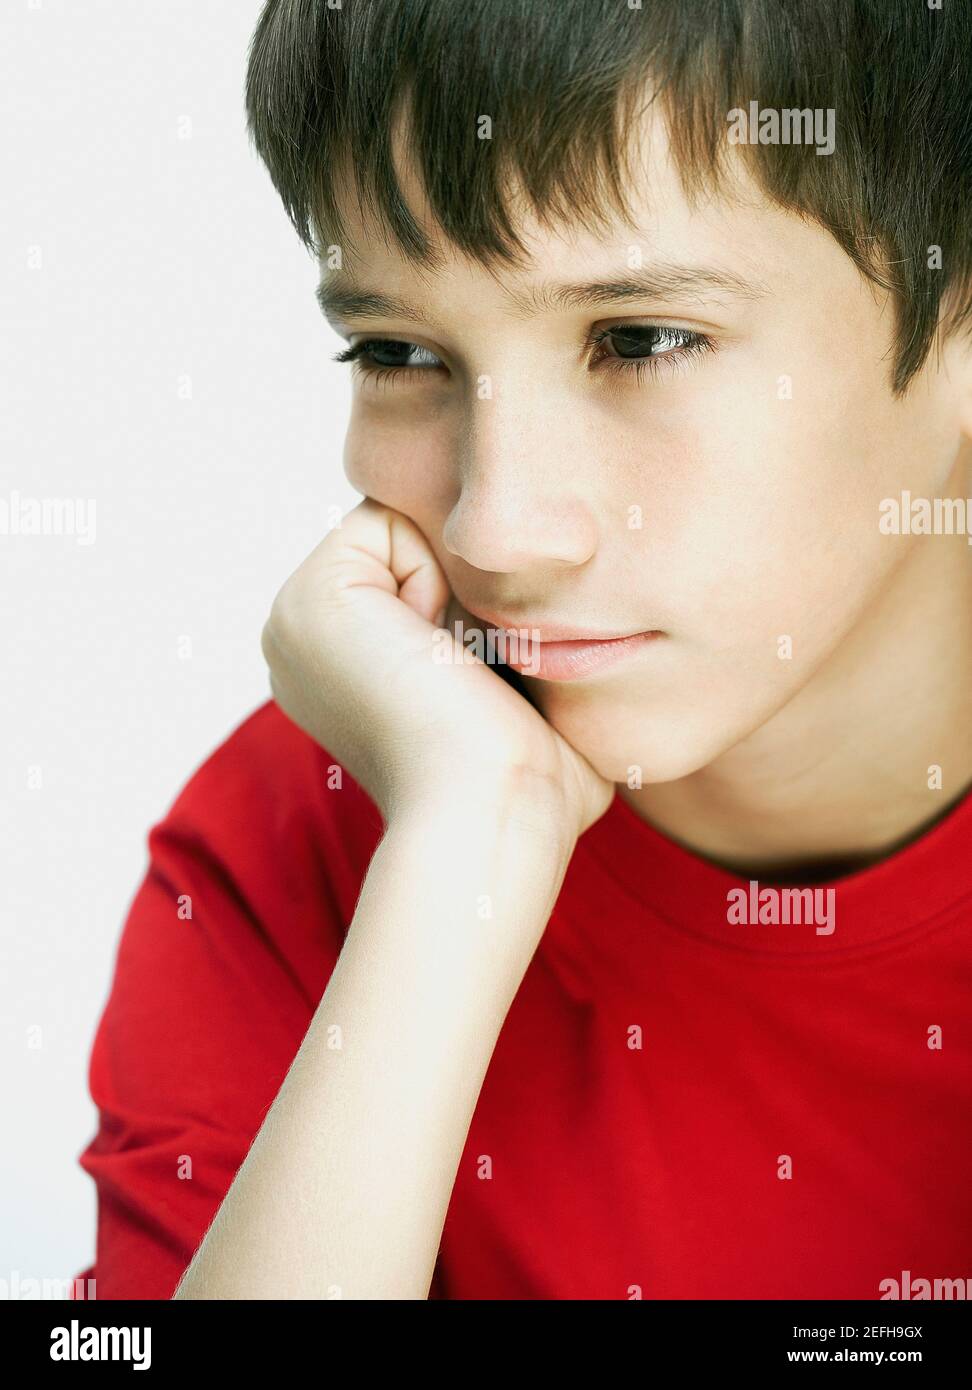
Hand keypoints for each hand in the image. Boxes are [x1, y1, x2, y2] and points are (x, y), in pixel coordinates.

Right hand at [261, 498, 613, 841]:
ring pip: (404, 530)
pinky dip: (436, 570)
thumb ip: (513, 642)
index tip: (488, 675)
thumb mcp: (521, 698)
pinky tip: (440, 649)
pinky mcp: (312, 598)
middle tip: (478, 668)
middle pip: (410, 546)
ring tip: (461, 663)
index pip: (419, 571)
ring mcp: (297, 618)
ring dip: (453, 579)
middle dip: (463, 579)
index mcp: (343, 669)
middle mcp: (306, 643)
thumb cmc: (526, 780)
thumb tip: (540, 603)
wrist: (492, 812)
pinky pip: (388, 518)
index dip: (475, 596)